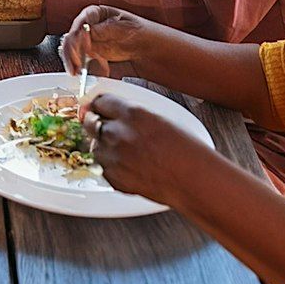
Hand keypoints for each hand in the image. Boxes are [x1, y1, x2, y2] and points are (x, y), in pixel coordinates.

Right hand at [60, 6, 147, 76]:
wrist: (147, 45)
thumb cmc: (138, 31)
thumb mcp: (123, 28)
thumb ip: (104, 29)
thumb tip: (86, 31)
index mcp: (95, 13)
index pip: (80, 22)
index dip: (79, 35)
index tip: (84, 47)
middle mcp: (88, 24)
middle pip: (72, 37)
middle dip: (71, 51)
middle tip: (76, 63)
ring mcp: (88, 39)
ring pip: (72, 49)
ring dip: (72, 61)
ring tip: (76, 71)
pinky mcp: (91, 51)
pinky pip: (80, 58)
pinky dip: (80, 66)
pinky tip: (85, 72)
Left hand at [80, 93, 216, 204]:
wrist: (194, 181)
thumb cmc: (187, 151)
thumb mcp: (161, 119)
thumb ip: (133, 114)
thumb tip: (114, 113)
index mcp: (132, 114)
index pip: (101, 102)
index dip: (100, 105)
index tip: (98, 108)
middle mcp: (117, 133)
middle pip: (90, 122)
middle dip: (97, 124)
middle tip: (110, 130)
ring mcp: (113, 156)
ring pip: (95, 146)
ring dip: (105, 147)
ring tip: (128, 153)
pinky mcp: (112, 177)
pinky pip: (103, 167)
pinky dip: (112, 166)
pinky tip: (131, 167)